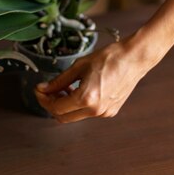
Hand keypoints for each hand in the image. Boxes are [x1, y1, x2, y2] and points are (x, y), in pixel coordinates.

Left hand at [34, 39, 148, 122]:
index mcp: (86, 98)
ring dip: (65, 105)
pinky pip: (88, 112)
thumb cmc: (109, 57)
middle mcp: (95, 110)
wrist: (133, 58)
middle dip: (52, 104)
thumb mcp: (79, 66)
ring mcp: (104, 113)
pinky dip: (79, 104)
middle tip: (47, 91)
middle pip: (63, 117)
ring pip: (75, 116)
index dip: (44, 99)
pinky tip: (79, 90)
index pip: (56, 108)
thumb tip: (44, 89)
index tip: (39, 90)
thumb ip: (60, 80)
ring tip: (64, 88)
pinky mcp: (111, 111)